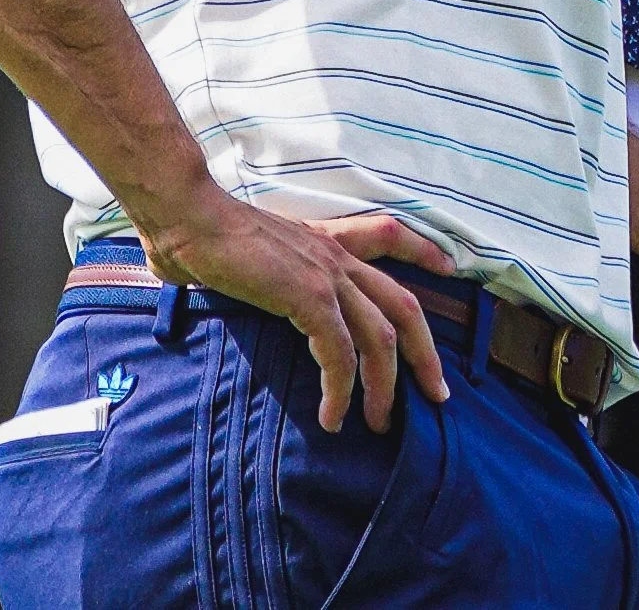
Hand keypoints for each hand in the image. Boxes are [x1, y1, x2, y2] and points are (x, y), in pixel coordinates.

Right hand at [139, 178, 455, 433]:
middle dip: (426, 353)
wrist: (188, 216)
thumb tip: (243, 293)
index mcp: (324, 241)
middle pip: (403, 305)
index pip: (388, 234)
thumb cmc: (203, 235)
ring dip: (385, 387)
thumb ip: (263, 274)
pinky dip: (342, 390)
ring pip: (381, 337)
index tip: (450, 268)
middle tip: (437, 394)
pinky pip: (340, 353)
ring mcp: (326, 274)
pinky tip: (332, 417)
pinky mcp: (308, 295)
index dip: (423, 250)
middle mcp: (335, 256)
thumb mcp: (250, 253)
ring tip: (379, 423)